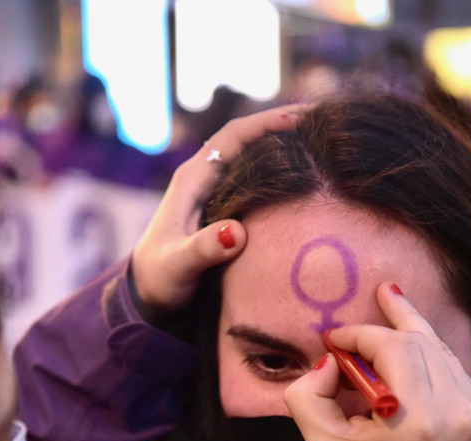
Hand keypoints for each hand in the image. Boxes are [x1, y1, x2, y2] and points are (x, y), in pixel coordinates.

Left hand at [131, 105, 307, 314]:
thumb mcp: (179, 265)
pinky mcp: (221, 206)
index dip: (266, 123)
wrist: (146, 293)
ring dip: (283, 144)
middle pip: (246, 137)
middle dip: (282, 124)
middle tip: (324, 122)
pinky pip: (254, 177)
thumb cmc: (160, 279)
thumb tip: (237, 233)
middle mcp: (202, 177)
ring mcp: (212, 190)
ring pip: (252, 155)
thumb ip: (204, 250)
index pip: (233, 137)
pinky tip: (304, 176)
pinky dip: (279, 169)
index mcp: (192, 179)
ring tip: (322, 141)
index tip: (301, 118)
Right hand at [283, 283, 470, 440]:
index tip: (333, 339)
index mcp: (416, 419)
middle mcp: (454, 409)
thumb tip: (329, 362)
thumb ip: (309, 396)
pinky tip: (411, 343)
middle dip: (385, 325)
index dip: (359, 334)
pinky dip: (428, 353)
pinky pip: (452, 368)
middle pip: (418, 340)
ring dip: (410, 330)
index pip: (392, 347)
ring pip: (439, 348)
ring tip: (392, 300)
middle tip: (368, 305)